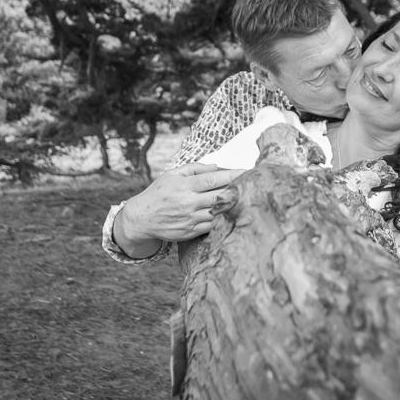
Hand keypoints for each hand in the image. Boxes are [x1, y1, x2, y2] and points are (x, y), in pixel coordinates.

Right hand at [113, 163, 244, 254]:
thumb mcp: (172, 174)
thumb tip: (217, 166)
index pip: (214, 178)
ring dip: (234, 206)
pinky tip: (234, 214)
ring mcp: (190, 219)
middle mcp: (188, 202)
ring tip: (250, 199)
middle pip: (220, 196)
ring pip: (219, 213)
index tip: (249, 171)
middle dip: (239, 189)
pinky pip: (213, 226)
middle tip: (257, 184)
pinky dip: (224, 220)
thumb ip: (195, 168)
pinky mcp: (190, 233)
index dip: (234, 174)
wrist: (142, 219)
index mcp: (185, 185)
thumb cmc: (159, 193)